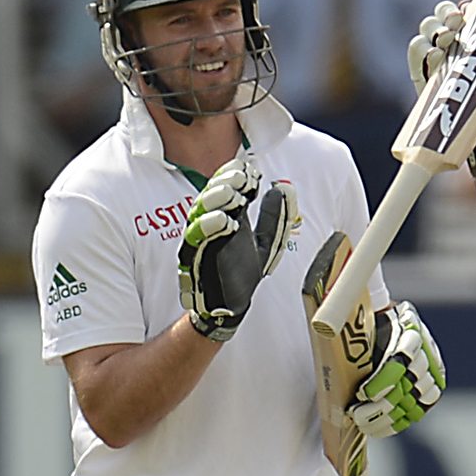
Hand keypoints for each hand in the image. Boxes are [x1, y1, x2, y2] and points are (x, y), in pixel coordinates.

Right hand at [177, 159, 297, 340]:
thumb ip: (274, 218)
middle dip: (227, 181)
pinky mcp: (193, 255)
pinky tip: (228, 221)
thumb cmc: (242, 272)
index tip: (253, 170)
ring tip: (236, 194)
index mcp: (227, 216)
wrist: (230, 305)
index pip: (226, 186)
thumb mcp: (265, 242)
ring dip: (218, 199)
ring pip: (200, 210)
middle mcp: (209, 222)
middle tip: (245, 178)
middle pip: (211, 193)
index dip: (236, 174)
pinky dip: (211, 226)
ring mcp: (200, 238)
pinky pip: (198, 237)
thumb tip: (282, 189)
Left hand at [347, 301, 445, 438]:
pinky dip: (398, 423)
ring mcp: (431, 369)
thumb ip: (347, 315)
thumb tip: (324, 325)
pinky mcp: (431, 388)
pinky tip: (377, 429)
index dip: (384, 379)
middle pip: (408, 383)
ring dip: (387, 416)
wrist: (388, 325)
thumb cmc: (369, 321)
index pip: (403, 356)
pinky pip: (419, 410)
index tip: (362, 393)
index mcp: (408, 324)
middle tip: (356, 414)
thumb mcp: (361, 313)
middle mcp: (425, 347)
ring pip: (415, 399)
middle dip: (381, 404)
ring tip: (363, 424)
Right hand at [407, 0, 475, 177]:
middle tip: (456, 23)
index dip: (465, 6)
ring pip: (426, 29)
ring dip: (433, 28)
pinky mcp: (424, 78)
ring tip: (447, 41)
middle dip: (445, 13)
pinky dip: (421, 48)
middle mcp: (458, 45)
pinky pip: (415, 54)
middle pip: (442, 15)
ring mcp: (439, 61)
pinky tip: (435, 56)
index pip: (466, 10)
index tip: (469, 10)